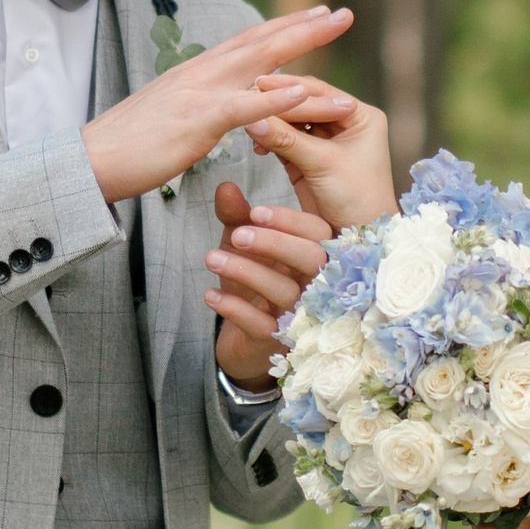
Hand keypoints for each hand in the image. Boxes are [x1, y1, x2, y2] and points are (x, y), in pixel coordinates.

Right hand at [82, 7, 356, 203]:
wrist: (89, 161)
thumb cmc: (128, 147)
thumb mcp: (171, 118)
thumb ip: (196, 107)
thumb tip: (212, 107)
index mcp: (196, 74)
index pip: (247, 43)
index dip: (282, 28)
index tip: (315, 16)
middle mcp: (201, 73)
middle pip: (261, 40)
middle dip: (304, 25)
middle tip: (342, 12)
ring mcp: (199, 93)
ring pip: (261, 62)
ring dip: (302, 43)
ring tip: (335, 28)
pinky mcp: (196, 120)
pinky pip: (244, 105)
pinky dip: (277, 95)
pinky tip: (306, 89)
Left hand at [207, 182, 333, 386]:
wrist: (245, 341)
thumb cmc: (253, 285)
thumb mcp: (243, 246)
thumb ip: (237, 217)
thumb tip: (225, 186)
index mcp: (313, 256)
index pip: (319, 232)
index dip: (291, 221)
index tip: (256, 211)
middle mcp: (315, 285)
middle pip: (313, 260)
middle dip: (275, 244)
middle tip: (238, 235)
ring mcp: (300, 316)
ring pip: (285, 292)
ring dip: (247, 272)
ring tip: (211, 258)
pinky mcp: (277, 342)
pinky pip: (262, 325)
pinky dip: (235, 308)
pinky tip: (210, 294)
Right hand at [243, 75, 395, 228]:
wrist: (358, 239)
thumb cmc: (356, 198)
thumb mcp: (323, 164)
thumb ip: (287, 139)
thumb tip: (252, 118)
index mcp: (360, 116)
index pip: (321, 93)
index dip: (290, 89)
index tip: (260, 84)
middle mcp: (345, 123)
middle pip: (305, 105)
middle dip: (277, 105)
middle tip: (248, 98)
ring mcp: (326, 141)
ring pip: (293, 122)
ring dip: (272, 123)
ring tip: (249, 122)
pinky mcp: (309, 158)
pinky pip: (286, 141)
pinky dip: (271, 140)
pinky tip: (256, 143)